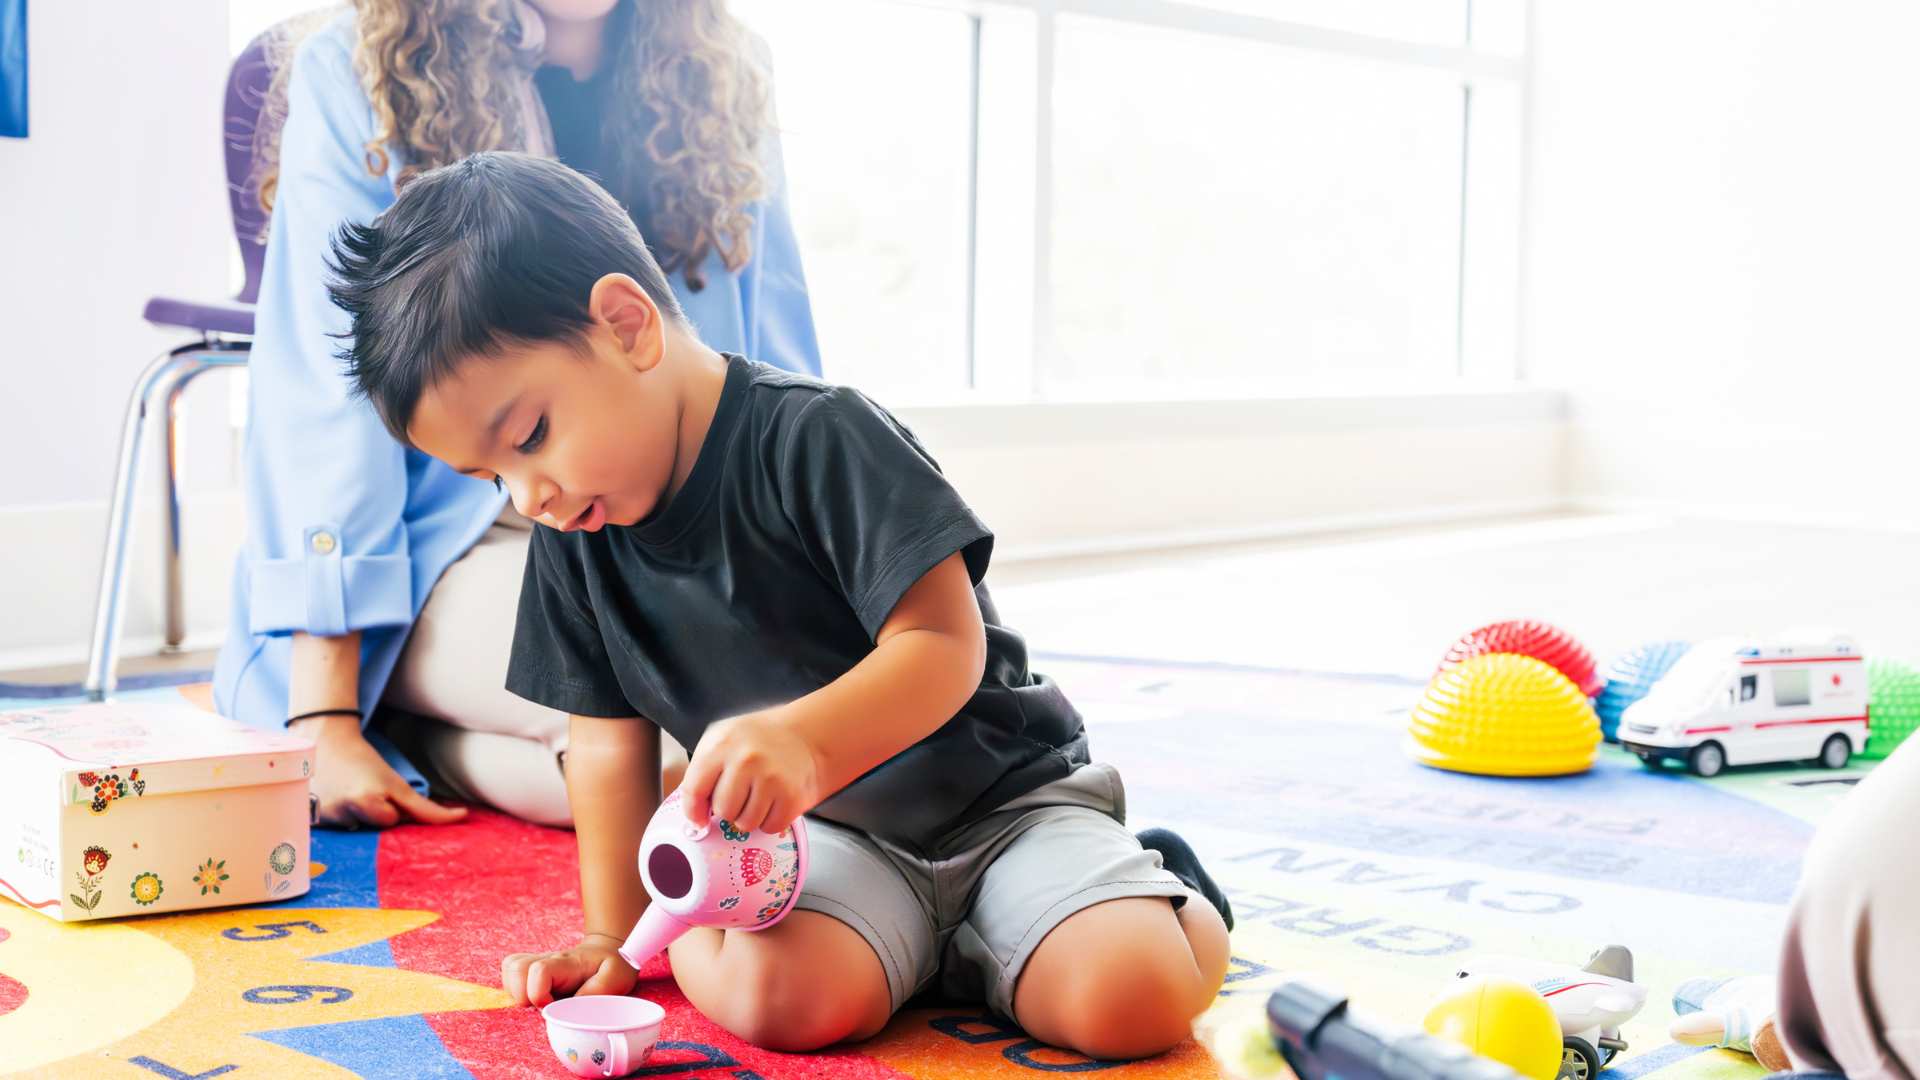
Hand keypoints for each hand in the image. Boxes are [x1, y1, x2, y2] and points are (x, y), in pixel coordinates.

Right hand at [293, 713, 467, 828]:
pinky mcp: (318, 820)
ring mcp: (336, 814)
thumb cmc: (360, 759)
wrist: (321, 741)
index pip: (416, 811)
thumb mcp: (388, 777)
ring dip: (362, 816)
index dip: (441, 817)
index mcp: (378, 791)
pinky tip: (336, 799)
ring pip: (364, 828)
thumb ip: (407, 803)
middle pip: (388, 825)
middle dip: (386, 814)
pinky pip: (343, 828)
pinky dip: (344, 818)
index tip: (463, 815)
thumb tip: (428, 824)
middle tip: (372, 791)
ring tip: (350, 792)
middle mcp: (358, 805)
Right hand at [502, 935, 636, 1006]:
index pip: (539, 970)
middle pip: (515, 967)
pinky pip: (509, 973)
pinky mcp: (531, 969)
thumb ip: (597, 991)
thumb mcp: (617, 977)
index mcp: (567, 964)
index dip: (539, 993)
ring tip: (537, 1000)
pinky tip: (532, 996)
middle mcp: (547, 960)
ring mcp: (537, 963)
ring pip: (510, 968)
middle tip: (544, 1004)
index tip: (552, 1005)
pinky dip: (514, 989)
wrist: (608, 950)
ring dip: (516, 991)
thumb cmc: (612, 965)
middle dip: (522, 994)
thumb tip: (572, 1009)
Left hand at [679, 710, 820, 834]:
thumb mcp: (723, 739)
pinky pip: (769, 827)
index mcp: (722, 743)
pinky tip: (774, 800)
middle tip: (741, 793)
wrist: (804, 736)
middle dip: (729, 808)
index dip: (693, 810)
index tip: (699, 817)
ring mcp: (771, 778)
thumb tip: (695, 813)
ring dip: (750, 816)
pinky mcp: (791, 796)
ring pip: (745, 823)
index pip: (694, 789)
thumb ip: (702, 770)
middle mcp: (746, 760)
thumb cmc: (758, 741)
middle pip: (722, 810)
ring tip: (759, 795)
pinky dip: (770, 819)